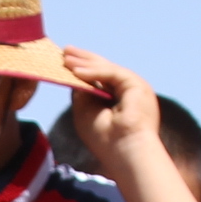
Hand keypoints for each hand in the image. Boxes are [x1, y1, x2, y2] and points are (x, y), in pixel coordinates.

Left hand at [53, 49, 160, 173]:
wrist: (125, 151)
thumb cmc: (105, 139)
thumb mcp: (85, 112)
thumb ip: (81, 93)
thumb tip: (73, 74)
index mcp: (116, 100)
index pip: (98, 80)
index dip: (82, 69)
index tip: (63, 61)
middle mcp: (127, 92)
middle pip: (103, 70)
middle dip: (83, 59)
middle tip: (64, 50)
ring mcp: (133, 87)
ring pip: (107, 68)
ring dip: (85, 62)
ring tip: (65, 58)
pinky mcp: (137, 85)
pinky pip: (112, 73)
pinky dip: (94, 71)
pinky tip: (77, 71)